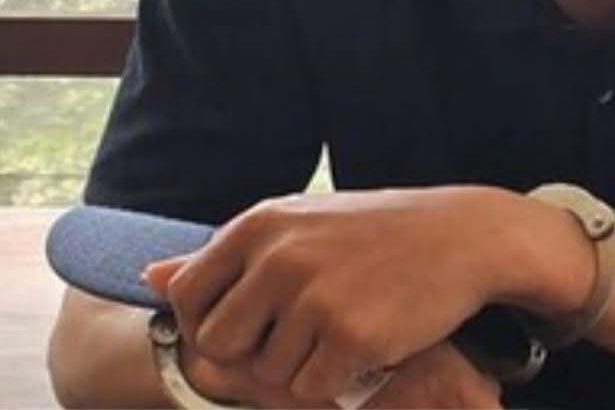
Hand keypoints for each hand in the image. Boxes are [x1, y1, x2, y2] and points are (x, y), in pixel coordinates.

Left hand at [142, 187, 506, 406]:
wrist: (463, 237)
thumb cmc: (376, 233)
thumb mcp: (298, 225)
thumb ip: (224, 256)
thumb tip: (150, 276)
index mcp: (260, 225)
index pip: (188, 295)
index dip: (210, 321)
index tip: (251, 321)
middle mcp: (278, 258)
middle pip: (220, 344)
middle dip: (253, 353)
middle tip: (300, 336)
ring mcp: (313, 297)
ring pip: (268, 374)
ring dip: (302, 367)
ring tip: (343, 329)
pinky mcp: (349, 335)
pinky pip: (312, 389)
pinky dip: (337, 381)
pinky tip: (367, 344)